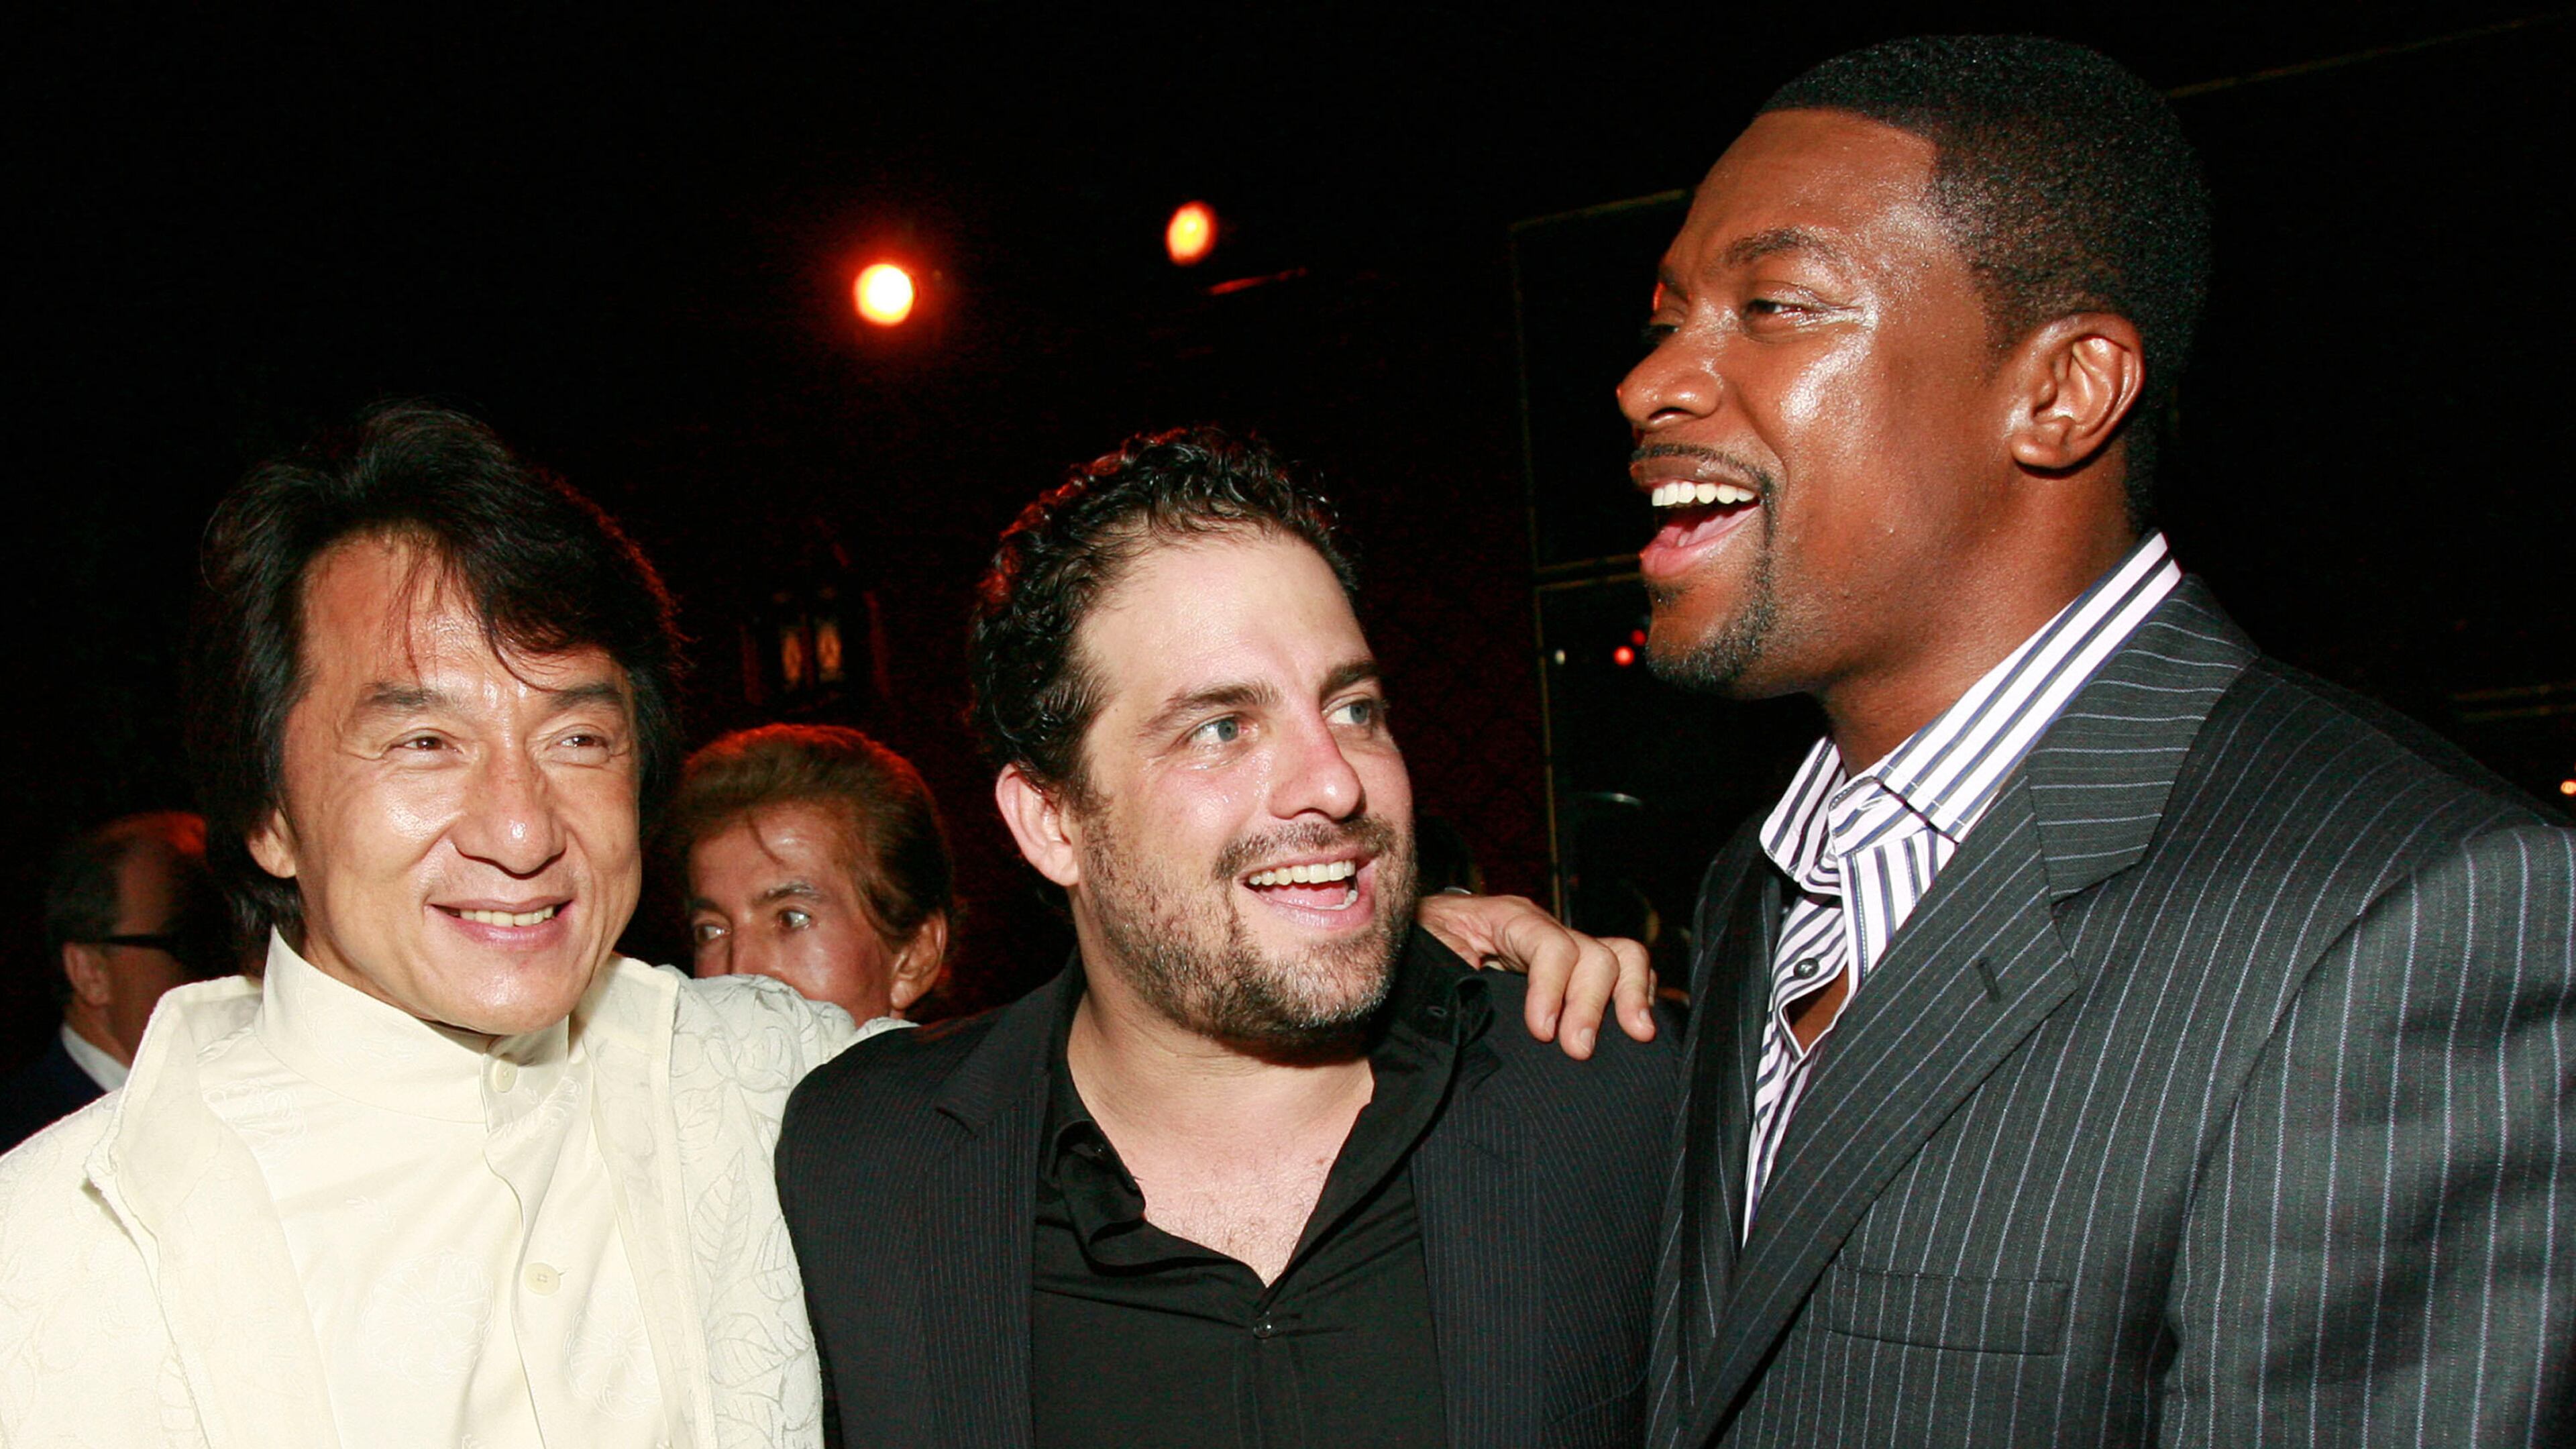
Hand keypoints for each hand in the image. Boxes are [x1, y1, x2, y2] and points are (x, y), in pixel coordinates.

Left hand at [1415, 892, 1655, 1058]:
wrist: (1419, 944)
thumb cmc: (1421, 952)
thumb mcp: (1426, 956)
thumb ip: (1444, 973)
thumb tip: (1460, 1008)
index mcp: (1507, 920)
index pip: (1551, 944)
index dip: (1553, 987)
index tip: (1542, 1031)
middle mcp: (1545, 931)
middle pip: (1594, 952)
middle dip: (1591, 1002)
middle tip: (1578, 1048)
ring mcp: (1566, 950)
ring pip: (1620, 957)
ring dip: (1630, 996)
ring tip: (1636, 1035)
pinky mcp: (1575, 975)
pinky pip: (1624, 972)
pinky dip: (1638, 996)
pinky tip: (1639, 1028)